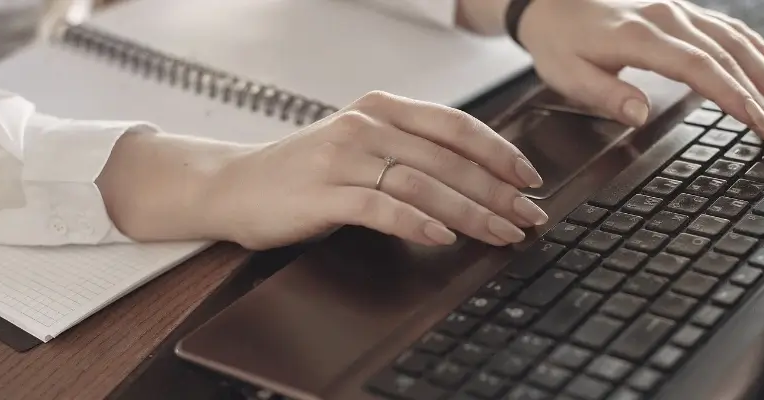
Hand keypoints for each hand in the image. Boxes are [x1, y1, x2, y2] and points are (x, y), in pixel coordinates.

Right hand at [201, 91, 547, 249]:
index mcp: (380, 108)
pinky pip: (380, 207)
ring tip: (501, 233)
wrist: (233, 185)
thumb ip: (408, 150)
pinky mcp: (323, 192)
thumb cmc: (304, 171)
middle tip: (529, 217)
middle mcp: (365, 125)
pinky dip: (417, 222)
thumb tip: (476, 177)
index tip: (530, 179)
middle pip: (447, 158)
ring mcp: (343, 157)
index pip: (455, 125)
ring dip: (470, 211)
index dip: (499, 152)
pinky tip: (443, 237)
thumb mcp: (360, 145)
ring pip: (423, 183)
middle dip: (497, 191)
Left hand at [513, 0, 763, 143]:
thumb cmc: (559, 41)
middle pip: (727, 55)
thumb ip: (606, 94)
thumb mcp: (567, 75)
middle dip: (762, 94)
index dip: (733, 95)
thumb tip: (640, 114)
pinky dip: (757, 48)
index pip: (700, 67)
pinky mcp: (681, 11)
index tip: (759, 122)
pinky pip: (728, 28)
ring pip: (736, 40)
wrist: (551, 2)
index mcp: (641, 36)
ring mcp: (678, 11)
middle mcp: (668, 18)